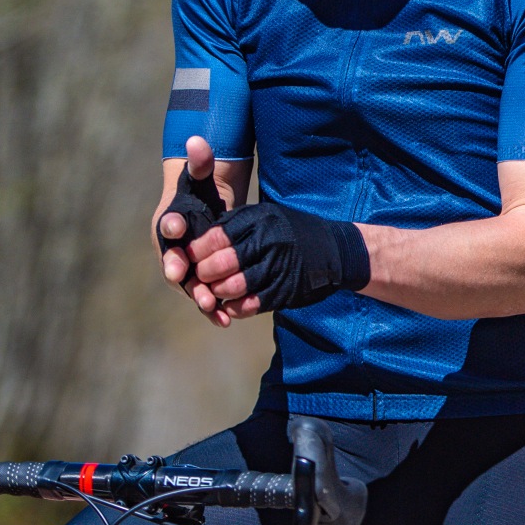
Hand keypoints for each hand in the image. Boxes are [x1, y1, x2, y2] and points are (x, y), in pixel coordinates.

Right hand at [155, 138, 230, 320]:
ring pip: (189, 284)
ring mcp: (185, 267)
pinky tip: (225, 321)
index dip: (172, 225)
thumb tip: (197, 140)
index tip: (177, 226)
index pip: (167, 224)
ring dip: (197, 295)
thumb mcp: (202, 176)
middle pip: (172, 260)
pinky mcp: (200, 281)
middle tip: (182, 276)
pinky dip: (212, 309)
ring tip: (210, 305)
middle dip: (178, 269)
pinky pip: (204, 296)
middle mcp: (171, 248)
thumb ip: (200, 161)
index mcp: (169, 221)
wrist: (209, 211)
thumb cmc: (202, 192)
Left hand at [183, 198, 370, 316]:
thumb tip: (199, 240)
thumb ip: (237, 225)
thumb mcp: (267, 216)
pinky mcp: (286, 290)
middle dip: (204, 273)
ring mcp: (279, 267)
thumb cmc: (293, 232)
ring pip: (235, 285)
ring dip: (217, 292)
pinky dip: (235, 308)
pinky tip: (229, 306)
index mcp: (261, 220)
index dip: (197, 250)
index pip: (217, 236)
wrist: (336, 250)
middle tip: (198, 277)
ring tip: (212, 292)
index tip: (189, 257)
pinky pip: (252, 304)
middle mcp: (270, 242)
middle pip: (222, 262)